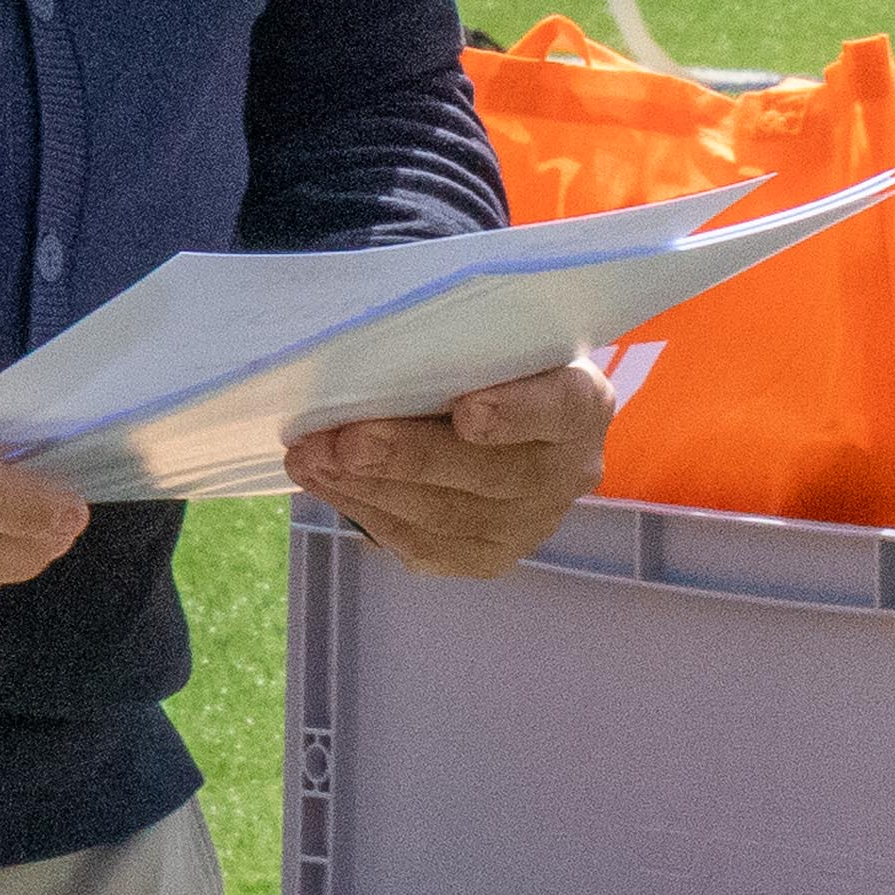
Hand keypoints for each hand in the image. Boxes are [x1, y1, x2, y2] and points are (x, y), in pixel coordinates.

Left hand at [286, 360, 615, 578]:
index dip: (516, 412)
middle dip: (408, 457)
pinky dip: (366, 511)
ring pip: (448, 516)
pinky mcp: (487, 557)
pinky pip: (424, 545)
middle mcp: (568, 471)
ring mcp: (530, 523)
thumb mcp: (489, 337)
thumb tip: (374, 339)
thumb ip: (456, 340)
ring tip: (312, 458)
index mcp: (582, 403)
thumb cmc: (488, 361)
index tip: (466, 409)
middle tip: (345, 441)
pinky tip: (325, 483)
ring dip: (369, 488)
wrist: (505, 416)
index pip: (563, 407)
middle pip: (492, 474)